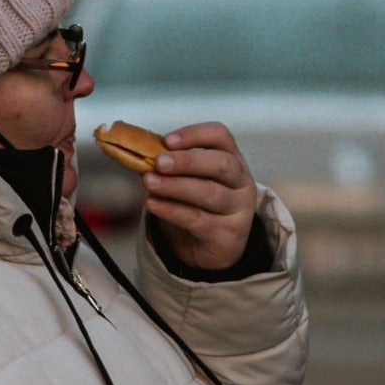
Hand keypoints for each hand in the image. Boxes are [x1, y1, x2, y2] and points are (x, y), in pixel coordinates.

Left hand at [137, 119, 261, 271]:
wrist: (211, 250)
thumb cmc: (199, 207)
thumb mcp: (189, 182)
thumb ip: (171, 167)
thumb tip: (142, 154)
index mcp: (232, 160)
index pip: (220, 136)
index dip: (195, 134)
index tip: (167, 141)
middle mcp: (241, 182)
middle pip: (221, 164)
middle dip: (187, 161)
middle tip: (158, 163)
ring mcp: (238, 210)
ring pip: (209, 192)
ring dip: (175, 185)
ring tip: (149, 182)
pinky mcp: (227, 235)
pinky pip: (198, 219)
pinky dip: (172, 210)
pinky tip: (153, 204)